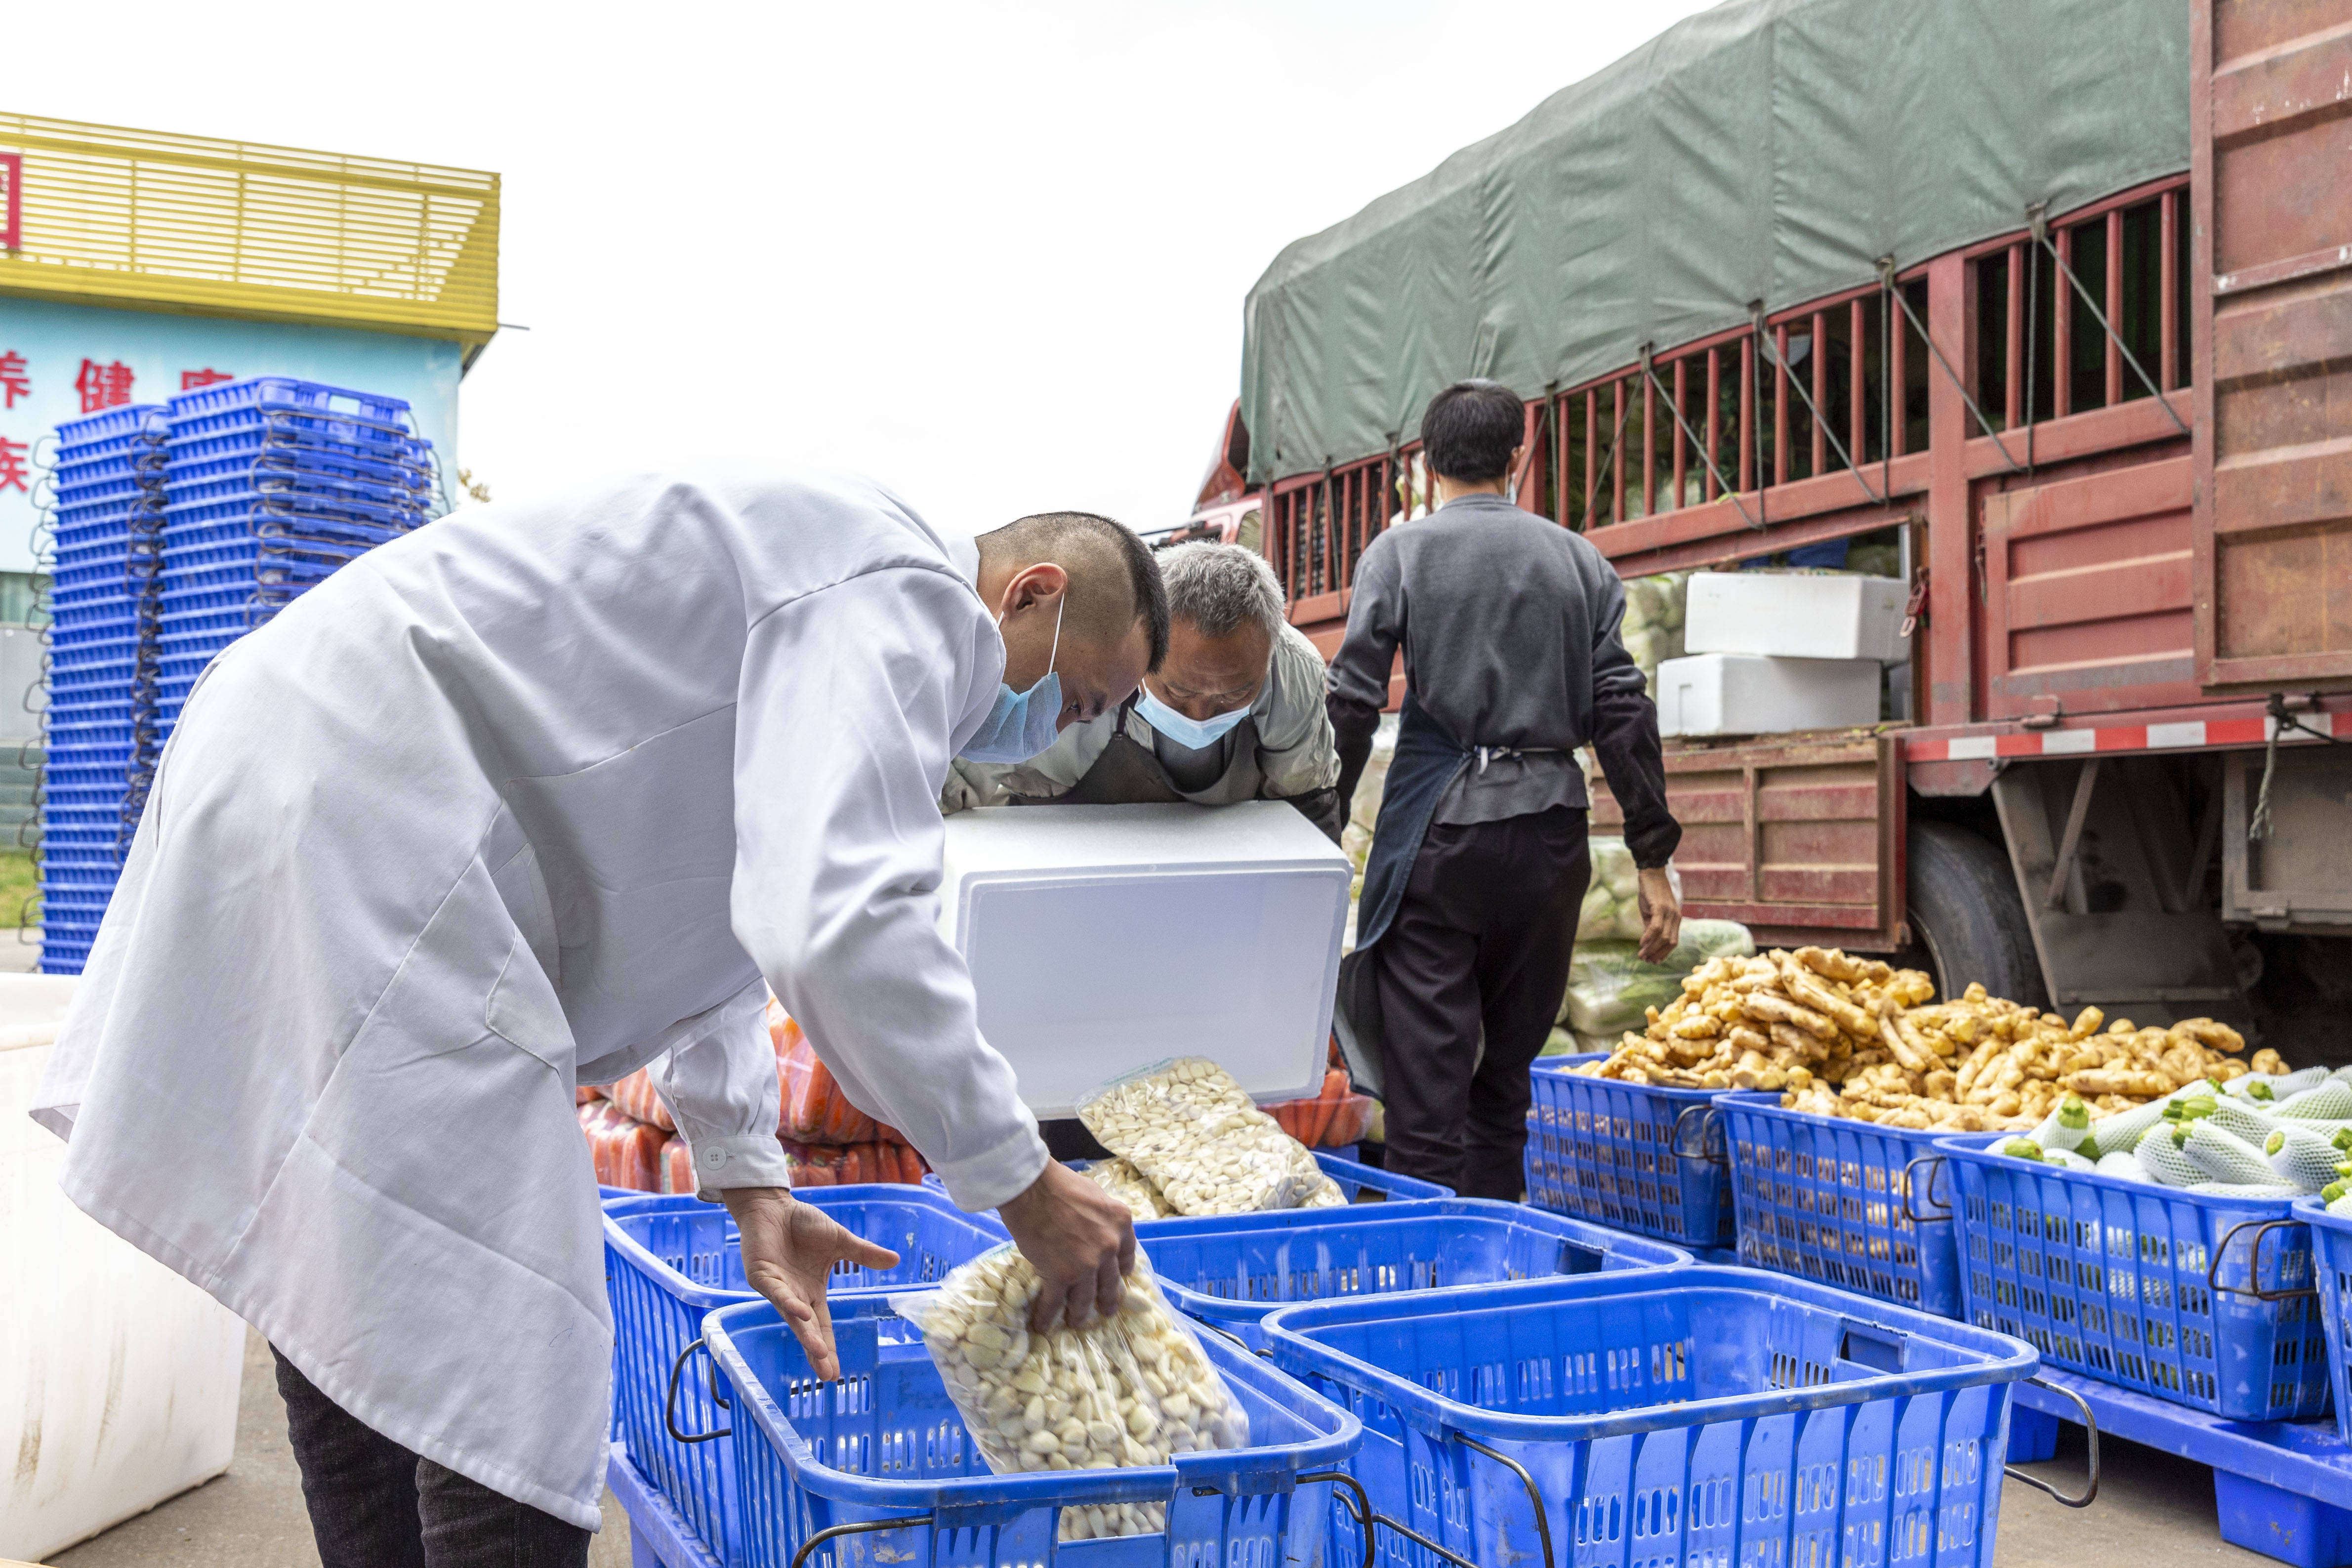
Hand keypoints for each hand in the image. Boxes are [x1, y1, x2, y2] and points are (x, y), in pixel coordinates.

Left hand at [721, 1186, 898, 1379]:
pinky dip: (788, 1302)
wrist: (774, 1206)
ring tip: (818, 1352)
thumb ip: (863, 1255)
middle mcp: (794, 1296)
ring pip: (791, 1316)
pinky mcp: (760, 1276)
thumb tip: (895, 1260)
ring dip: (804, 1333)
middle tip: (828, 1375)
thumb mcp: (840, 1242)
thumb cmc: (803, 1224)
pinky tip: (800, 1313)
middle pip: (807, 1330)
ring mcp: (776, 1288)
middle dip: (817, 1352)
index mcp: (812, 1292)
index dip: (828, 1348)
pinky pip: (776, 1293)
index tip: (835, 1373)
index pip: (821, 1326)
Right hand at [996, 1159, 1135, 1332]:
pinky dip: (1047, 1315)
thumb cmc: (1059, 1183)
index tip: (1120, 1279)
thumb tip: (1095, 1228)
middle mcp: (1109, 1247)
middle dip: (1107, 1299)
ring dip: (1079, 1313)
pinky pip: (1055, 1302)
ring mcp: (1086, 1265)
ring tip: (1076, 1322)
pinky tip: (1043, 1324)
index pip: (1127, 1255)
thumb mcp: (1095, 1196)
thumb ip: (1101, 1218)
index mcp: (1121, 1224)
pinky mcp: (1061, 1276)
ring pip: (1085, 1298)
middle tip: (1106, 1310)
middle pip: (1109, 1281)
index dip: (1122, 1271)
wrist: (1032, 1187)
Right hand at [1636, 866, 1681, 963]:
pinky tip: (1641, 943)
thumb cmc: (1651, 893)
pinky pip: (1656, 927)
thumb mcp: (1651, 913)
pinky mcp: (1660, 907)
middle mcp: (1675, 917)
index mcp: (1675, 920)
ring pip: (1663, 937)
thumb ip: (1651, 928)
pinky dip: (1649, 937)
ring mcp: (1669, 912)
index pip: (1673, 942)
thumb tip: (1648, 943)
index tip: (1653, 961)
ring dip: (1652, 948)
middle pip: (1670, 942)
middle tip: (1646, 961)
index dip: (1664, 953)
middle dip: (1658, 954)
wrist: (1651, 874)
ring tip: (1641, 955)